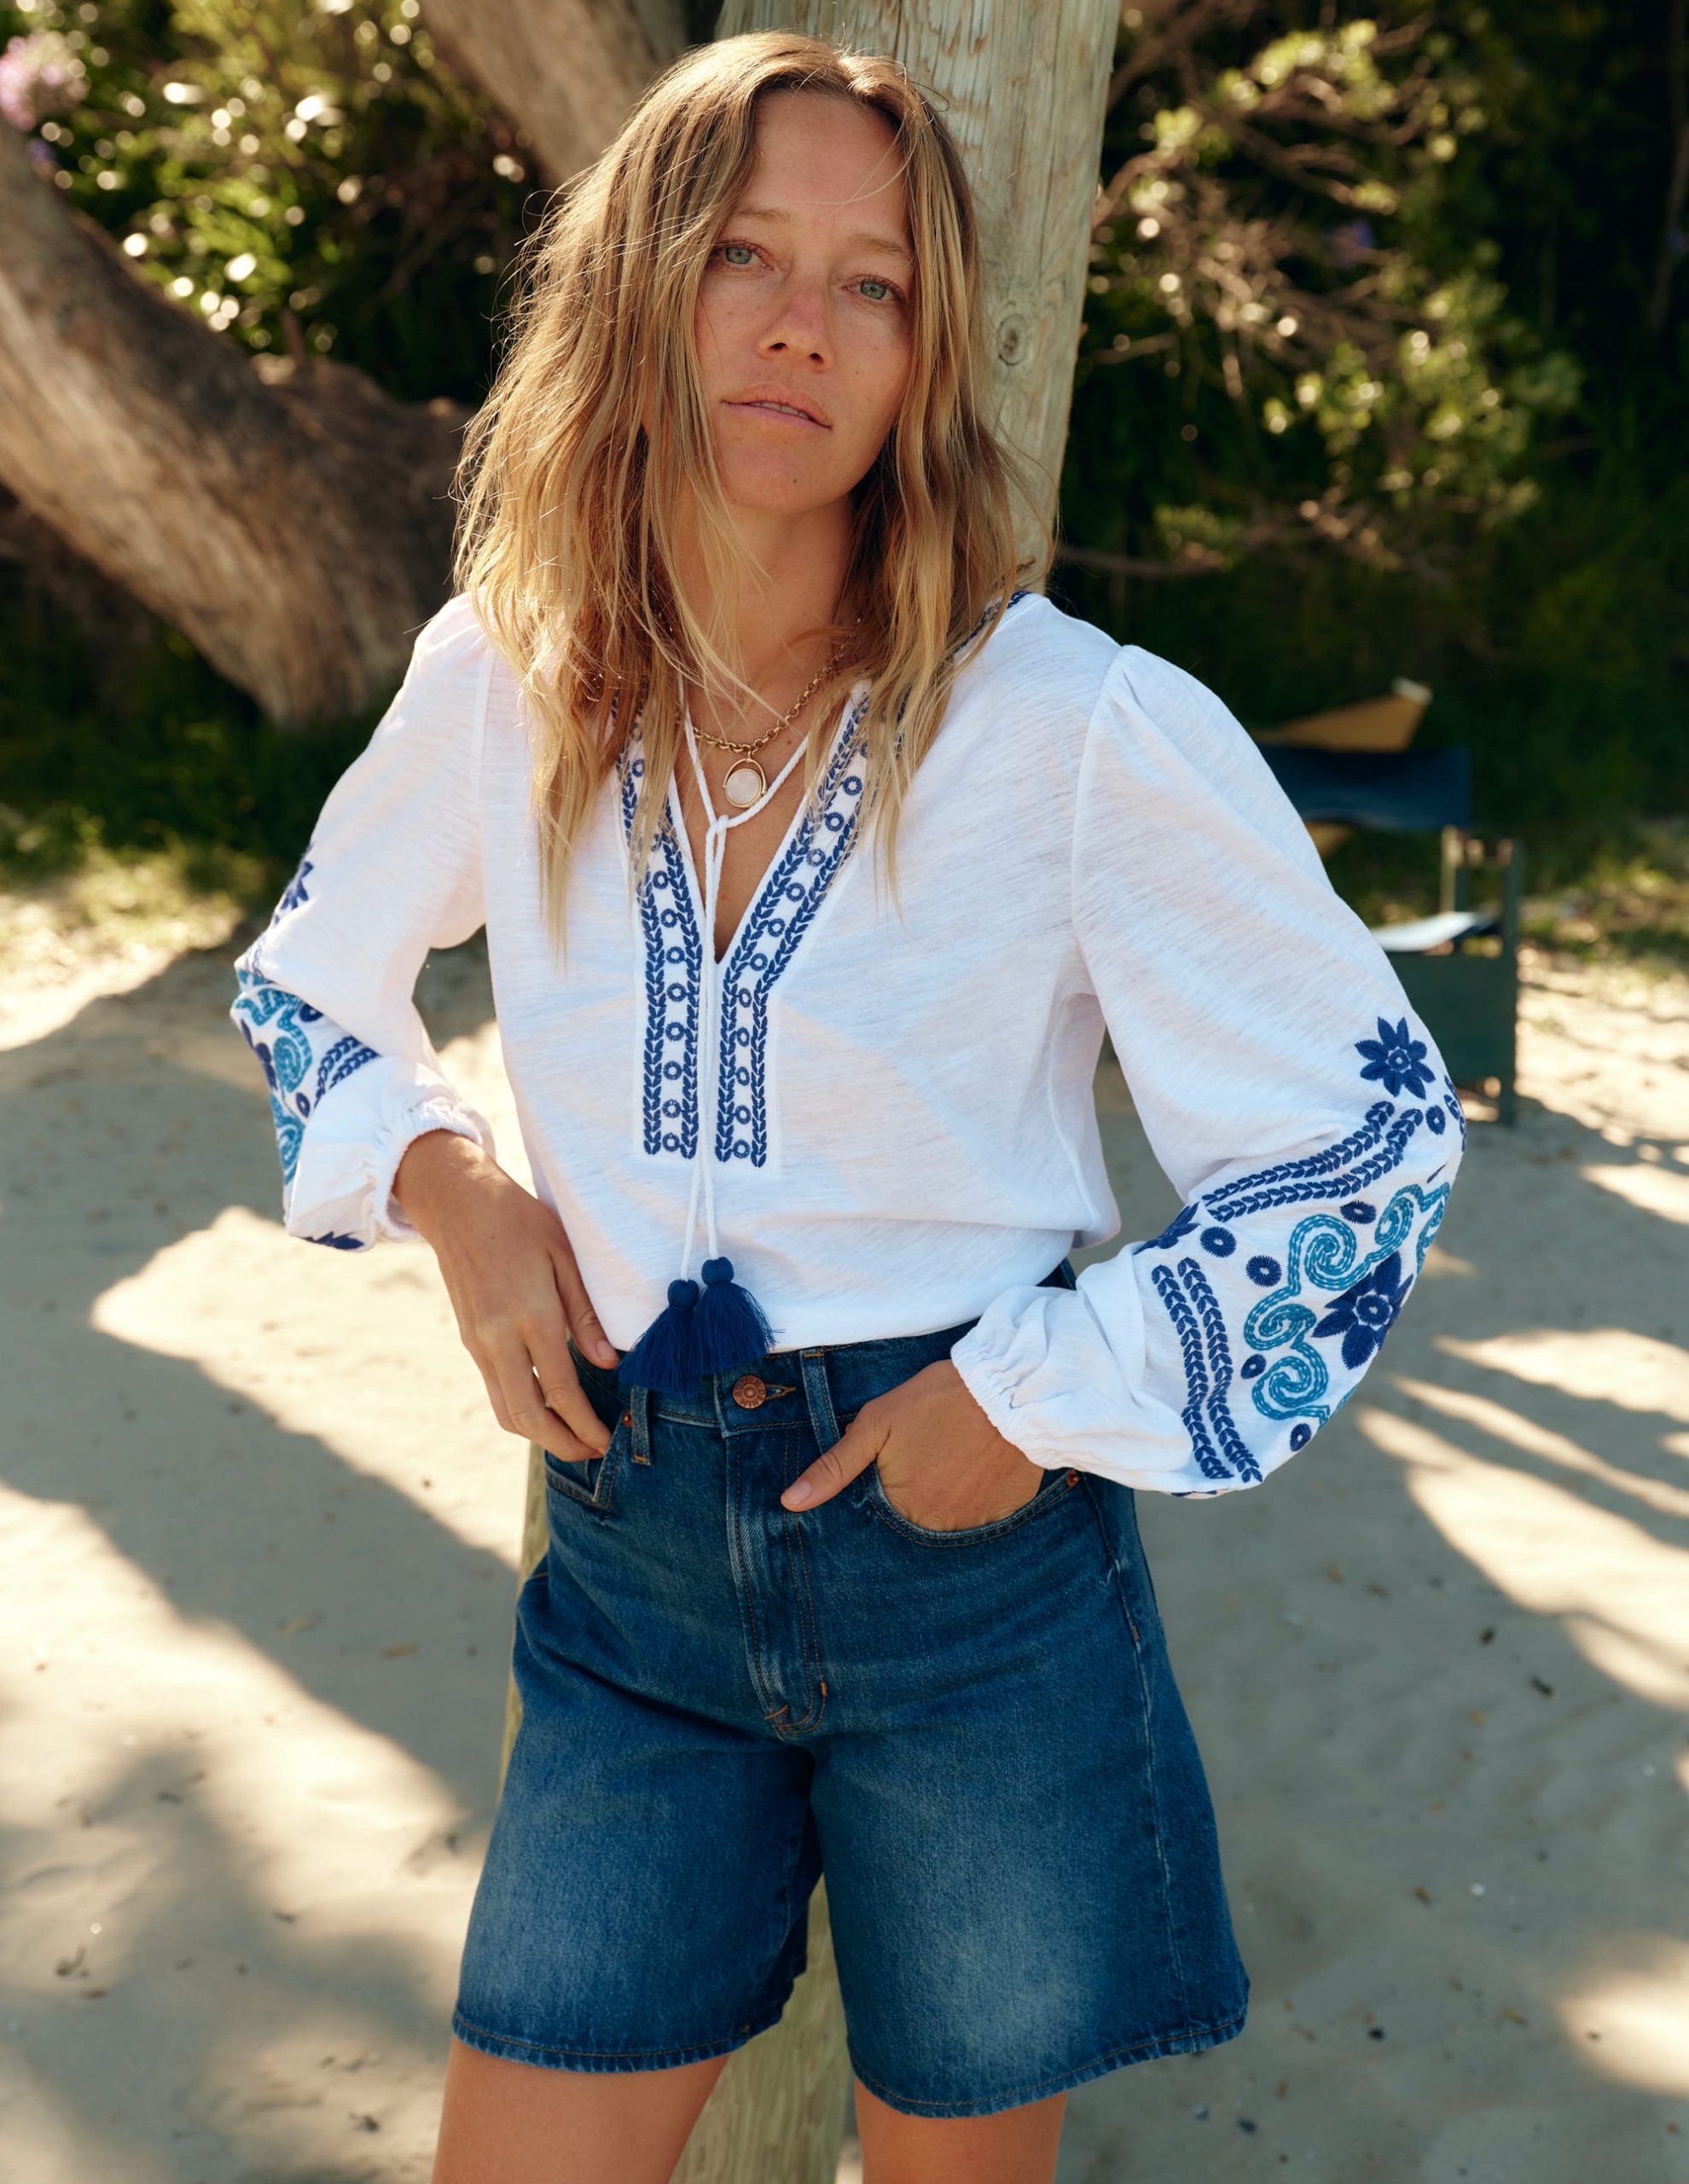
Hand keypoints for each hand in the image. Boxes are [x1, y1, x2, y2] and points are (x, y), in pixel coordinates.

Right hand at [392, 1128, 619, 1464]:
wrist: (458, 1204)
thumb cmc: (519, 1220)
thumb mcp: (565, 1254)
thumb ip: (586, 1312)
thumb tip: (608, 1362)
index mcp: (529, 1315)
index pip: (560, 1389)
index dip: (585, 1424)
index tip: (609, 1440)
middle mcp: (497, 1338)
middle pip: (526, 1416)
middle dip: (562, 1443)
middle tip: (594, 1452)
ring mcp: (478, 1343)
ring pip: (505, 1411)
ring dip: (539, 1435)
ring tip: (574, 1438)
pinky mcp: (469, 1341)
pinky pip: (495, 1391)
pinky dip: (522, 1412)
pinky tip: (546, 1409)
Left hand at [778, 1358, 1047, 1527]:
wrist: (1007, 1386)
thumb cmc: (936, 1400)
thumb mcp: (876, 1423)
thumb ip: (834, 1467)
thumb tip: (790, 1503)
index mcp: (902, 1508)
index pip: (883, 1520)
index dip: (887, 1494)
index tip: (901, 1472)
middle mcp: (938, 1528)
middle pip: (917, 1524)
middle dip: (917, 1498)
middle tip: (931, 1461)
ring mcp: (975, 1525)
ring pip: (950, 1522)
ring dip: (948, 1501)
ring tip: (955, 1462)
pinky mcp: (1006, 1515)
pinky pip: (984, 1519)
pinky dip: (979, 1500)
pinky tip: (977, 1469)